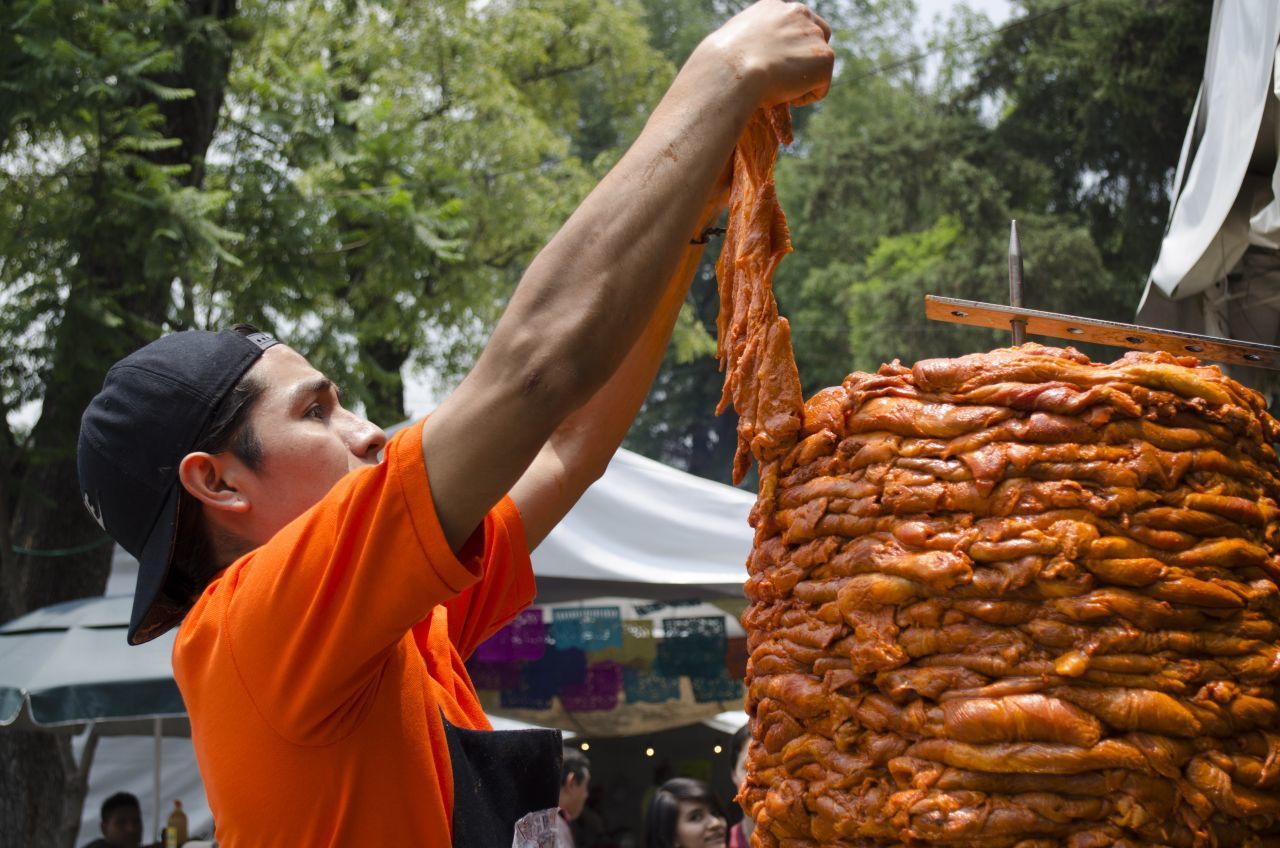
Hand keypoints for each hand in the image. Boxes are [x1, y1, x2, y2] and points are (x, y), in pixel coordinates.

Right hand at [695, 0, 833, 108]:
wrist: (733, 71)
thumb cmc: (723, 65)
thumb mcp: (734, 45)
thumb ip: (751, 45)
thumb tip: (748, 61)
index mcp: (773, 6)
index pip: (793, 22)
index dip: (789, 46)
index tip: (776, 64)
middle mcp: (797, 13)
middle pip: (817, 36)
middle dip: (806, 58)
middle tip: (785, 80)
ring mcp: (814, 35)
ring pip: (817, 64)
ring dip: (802, 80)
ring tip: (777, 90)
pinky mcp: (825, 58)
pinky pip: (820, 87)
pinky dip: (805, 97)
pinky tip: (784, 97)